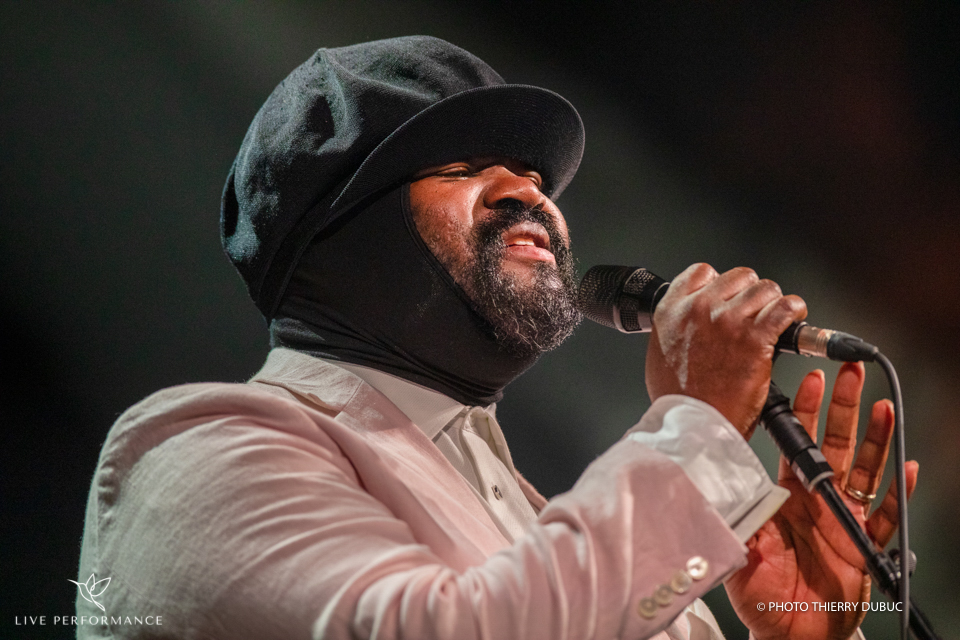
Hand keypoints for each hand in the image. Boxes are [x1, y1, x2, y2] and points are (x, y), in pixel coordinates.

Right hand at [645, 263, 806, 435]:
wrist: (692, 423)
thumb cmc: (677, 398)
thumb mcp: (659, 353)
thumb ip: (676, 329)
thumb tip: (689, 324)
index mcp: (672, 310)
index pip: (702, 271)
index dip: (720, 283)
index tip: (728, 295)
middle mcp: (699, 309)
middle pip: (739, 277)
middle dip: (749, 294)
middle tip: (753, 314)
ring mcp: (727, 321)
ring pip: (765, 289)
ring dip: (773, 303)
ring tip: (775, 317)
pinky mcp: (755, 337)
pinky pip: (785, 307)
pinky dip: (794, 310)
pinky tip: (793, 317)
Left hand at [725, 363, 919, 639]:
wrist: (790, 631)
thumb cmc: (761, 592)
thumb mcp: (740, 553)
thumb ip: (736, 521)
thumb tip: (719, 492)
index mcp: (786, 494)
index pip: (795, 442)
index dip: (803, 411)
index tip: (809, 380)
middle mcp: (817, 498)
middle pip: (835, 443)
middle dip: (843, 406)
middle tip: (850, 372)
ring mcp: (844, 518)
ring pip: (865, 468)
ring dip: (877, 437)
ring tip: (884, 405)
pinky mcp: (865, 543)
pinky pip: (886, 514)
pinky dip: (899, 491)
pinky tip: (908, 466)